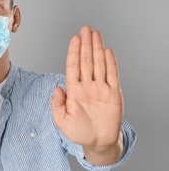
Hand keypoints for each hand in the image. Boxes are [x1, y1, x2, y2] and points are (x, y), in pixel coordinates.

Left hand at [50, 26, 122, 164]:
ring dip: (97, 48)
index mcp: (74, 91)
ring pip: (99, 64)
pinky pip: (112, 75)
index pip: (73, 67)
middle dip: (85, 45)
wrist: (98, 142)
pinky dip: (110, 63)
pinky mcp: (113, 94)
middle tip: (85, 29)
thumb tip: (56, 89)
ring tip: (95, 34)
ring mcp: (100, 88)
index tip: (74, 39)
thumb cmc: (79, 132)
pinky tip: (107, 51)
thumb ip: (57, 105)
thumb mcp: (62, 121)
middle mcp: (87, 86)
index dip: (73, 53)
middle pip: (86, 61)